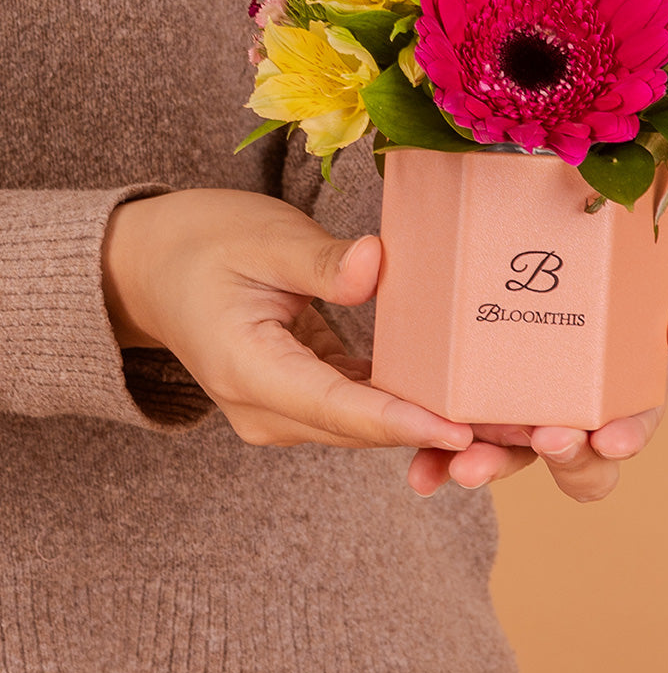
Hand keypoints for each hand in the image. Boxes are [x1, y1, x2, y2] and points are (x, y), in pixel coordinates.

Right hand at [102, 188, 472, 451]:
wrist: (154, 267)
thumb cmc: (205, 244)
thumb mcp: (263, 239)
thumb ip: (320, 261)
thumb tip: (376, 266)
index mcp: (250, 371)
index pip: (338, 407)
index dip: (402, 423)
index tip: (461, 430)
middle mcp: (266, 408)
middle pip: (362, 429)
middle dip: (434, 433)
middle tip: (509, 427)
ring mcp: (283, 408)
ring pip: (366, 425)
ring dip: (429, 422)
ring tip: (502, 417)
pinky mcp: (302, 394)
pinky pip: (361, 405)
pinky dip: (407, 402)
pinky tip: (462, 393)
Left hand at [406, 229, 667, 499]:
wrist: (559, 205)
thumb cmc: (625, 243)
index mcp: (623, 386)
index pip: (629, 428)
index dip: (625, 440)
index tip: (611, 437)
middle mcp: (571, 404)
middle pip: (575, 460)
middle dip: (564, 461)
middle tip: (546, 438)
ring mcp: (519, 401)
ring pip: (508, 457)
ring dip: (490, 470)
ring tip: (465, 468)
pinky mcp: (469, 388)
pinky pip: (455, 434)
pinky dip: (440, 460)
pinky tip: (422, 472)